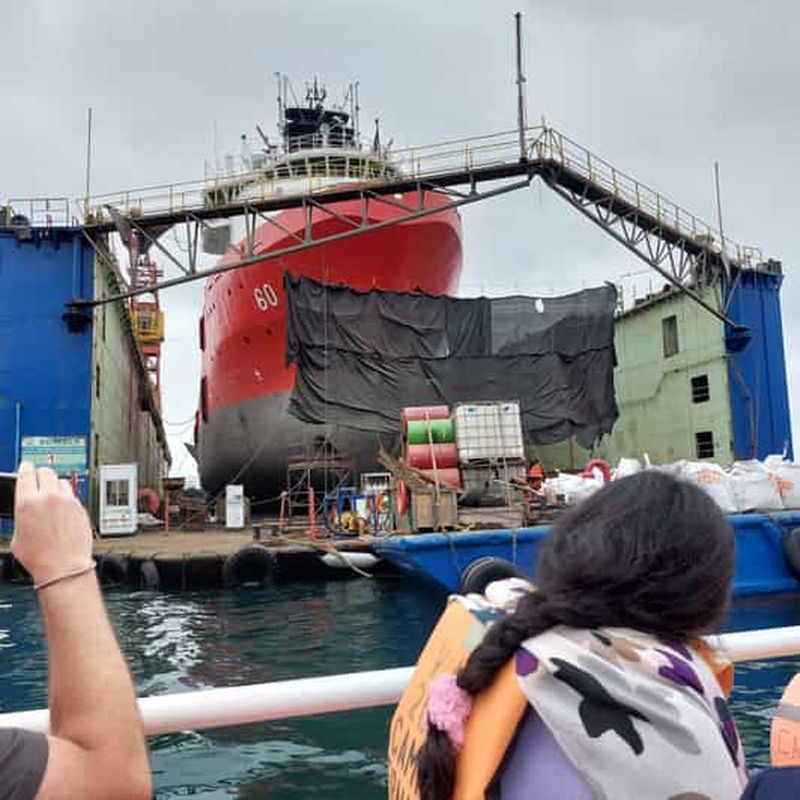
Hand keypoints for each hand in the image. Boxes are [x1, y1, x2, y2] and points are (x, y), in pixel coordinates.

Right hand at [11, 462, 92, 584]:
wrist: (64, 566)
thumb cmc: (40, 557)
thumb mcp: (17, 536)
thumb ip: (22, 516)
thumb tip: (26, 512)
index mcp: (27, 502)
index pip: (26, 473)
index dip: (25, 468)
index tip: (27, 467)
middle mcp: (49, 497)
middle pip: (46, 472)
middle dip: (41, 475)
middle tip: (39, 479)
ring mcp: (68, 501)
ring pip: (61, 481)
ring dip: (55, 485)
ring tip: (52, 495)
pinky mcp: (81, 507)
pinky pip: (73, 494)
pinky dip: (68, 497)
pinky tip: (64, 507)